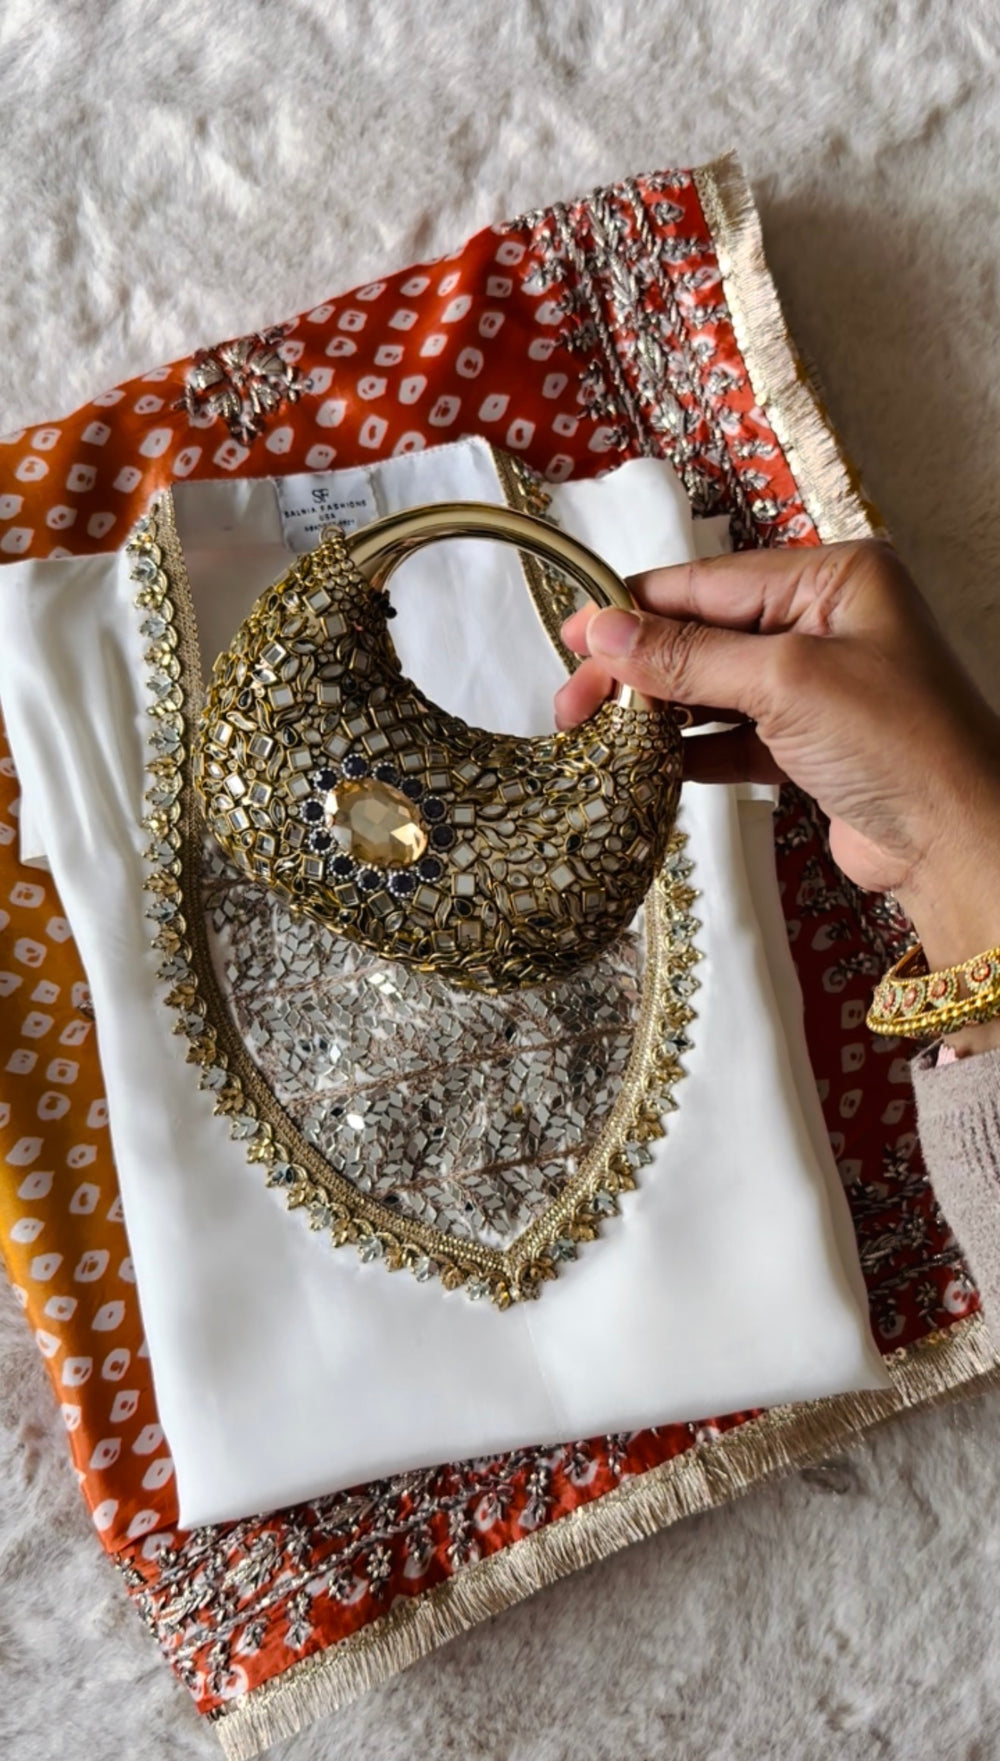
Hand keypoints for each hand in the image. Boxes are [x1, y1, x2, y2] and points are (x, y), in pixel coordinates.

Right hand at [557, 539, 999, 1042]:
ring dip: (655, 710)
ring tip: (591, 732)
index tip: (573, 631)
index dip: (635, 608)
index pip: (711, 583)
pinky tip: (643, 763)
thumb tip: (604, 632)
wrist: (960, 845)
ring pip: (714, 687)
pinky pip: (732, 737)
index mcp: (836, 578)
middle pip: (705, 634)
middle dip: (637, 667)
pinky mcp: (812, 747)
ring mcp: (820, 686)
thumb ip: (688, 656)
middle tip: (571, 701)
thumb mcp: (785, 681)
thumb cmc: (899, 744)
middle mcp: (828, 623)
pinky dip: (688, 750)